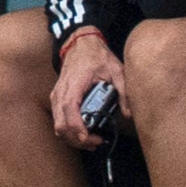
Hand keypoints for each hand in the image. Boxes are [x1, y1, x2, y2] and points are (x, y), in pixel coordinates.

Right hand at [51, 29, 127, 150]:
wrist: (81, 44)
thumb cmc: (96, 56)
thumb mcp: (116, 70)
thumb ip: (123, 91)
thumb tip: (129, 114)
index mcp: (74, 86)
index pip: (70, 113)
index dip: (78, 130)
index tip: (91, 138)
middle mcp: (61, 93)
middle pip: (61, 126)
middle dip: (77, 139)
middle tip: (96, 142)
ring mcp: (57, 97)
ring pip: (58, 126)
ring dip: (72, 138)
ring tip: (91, 141)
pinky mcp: (57, 99)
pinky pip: (59, 120)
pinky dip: (69, 130)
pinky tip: (83, 133)